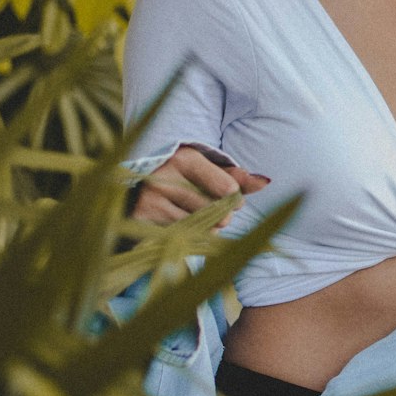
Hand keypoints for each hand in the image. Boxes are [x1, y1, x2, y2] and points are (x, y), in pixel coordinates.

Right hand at [130, 146, 269, 227]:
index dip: (235, 198)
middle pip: (214, 211)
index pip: (226, 187)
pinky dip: (188, 237)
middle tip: (217, 213)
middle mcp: (166, 176)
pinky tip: (184, 228)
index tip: (233, 199)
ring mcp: (152, 200)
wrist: (129, 193)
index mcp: (185, 158)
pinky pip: (179, 237)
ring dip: (207, 229)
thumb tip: (266, 182)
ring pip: (198, 227)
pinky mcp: (143, 220)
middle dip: (221, 216)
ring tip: (201, 220)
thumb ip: (234, 176)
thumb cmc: (177, 179)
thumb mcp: (204, 169)